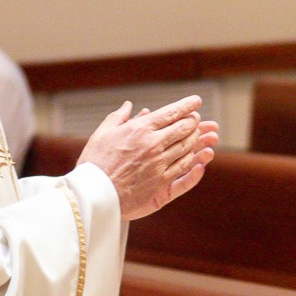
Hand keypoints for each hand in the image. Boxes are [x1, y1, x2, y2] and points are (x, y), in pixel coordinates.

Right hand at [78, 97, 219, 220]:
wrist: (93, 195)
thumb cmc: (94, 164)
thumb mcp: (102, 134)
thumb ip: (118, 117)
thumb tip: (128, 106)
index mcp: (140, 130)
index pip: (171, 113)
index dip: (186, 105)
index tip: (196, 101)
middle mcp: (154, 146)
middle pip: (183, 129)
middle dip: (194, 122)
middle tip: (197, 119)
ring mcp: (160, 166)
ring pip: (187, 149)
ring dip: (197, 141)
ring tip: (200, 136)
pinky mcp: (161, 186)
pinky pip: (184, 173)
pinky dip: (196, 165)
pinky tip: (201, 161)